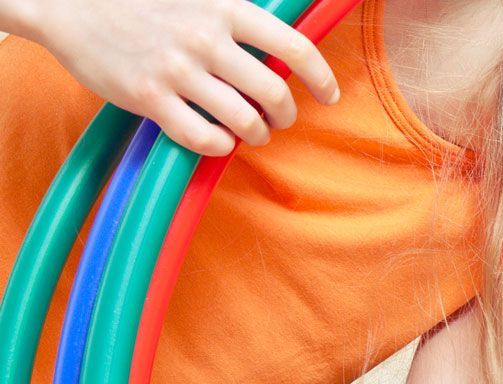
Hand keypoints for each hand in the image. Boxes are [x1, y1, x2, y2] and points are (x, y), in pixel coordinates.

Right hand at [26, 0, 339, 156]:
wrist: (68, 3)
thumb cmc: (140, 1)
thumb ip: (235, 17)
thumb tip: (279, 46)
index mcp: (223, 8)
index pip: (294, 48)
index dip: (322, 77)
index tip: (329, 94)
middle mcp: (204, 39)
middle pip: (275, 93)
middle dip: (285, 114)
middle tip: (278, 118)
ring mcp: (176, 70)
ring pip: (244, 121)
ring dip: (256, 133)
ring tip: (250, 131)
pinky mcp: (148, 98)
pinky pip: (204, 138)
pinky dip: (221, 146)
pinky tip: (218, 139)